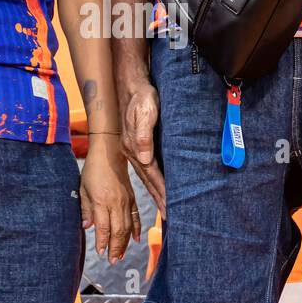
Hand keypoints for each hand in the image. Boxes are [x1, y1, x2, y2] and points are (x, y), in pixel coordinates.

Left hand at [79, 134, 138, 263]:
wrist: (110, 153)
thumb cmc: (93, 170)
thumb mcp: (83, 189)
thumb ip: (85, 209)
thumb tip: (86, 227)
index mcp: (102, 201)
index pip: (104, 227)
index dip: (103, 242)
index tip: (100, 252)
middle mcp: (116, 203)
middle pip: (118, 231)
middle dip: (116, 248)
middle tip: (113, 261)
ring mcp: (126, 201)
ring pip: (128, 227)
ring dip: (125, 243)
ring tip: (121, 255)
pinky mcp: (132, 198)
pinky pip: (136, 217)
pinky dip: (136, 230)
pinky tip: (135, 240)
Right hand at [118, 64, 165, 216]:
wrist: (132, 84)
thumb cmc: (142, 96)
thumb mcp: (145, 110)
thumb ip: (143, 133)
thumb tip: (144, 158)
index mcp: (135, 147)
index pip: (151, 175)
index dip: (161, 192)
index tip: (169, 208)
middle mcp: (133, 152)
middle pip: (148, 181)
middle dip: (159, 199)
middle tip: (169, 217)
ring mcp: (134, 150)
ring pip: (148, 177)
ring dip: (156, 193)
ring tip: (165, 209)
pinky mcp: (138, 145)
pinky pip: (148, 169)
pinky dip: (155, 181)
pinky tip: (160, 186)